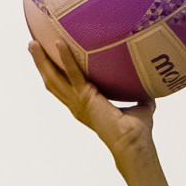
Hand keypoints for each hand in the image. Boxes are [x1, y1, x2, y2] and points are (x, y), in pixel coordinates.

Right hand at [27, 39, 182, 185]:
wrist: (133, 143)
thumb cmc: (137, 131)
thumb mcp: (140, 107)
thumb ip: (141, 93)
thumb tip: (151, 82)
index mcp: (85, 107)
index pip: (65, 88)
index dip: (56, 74)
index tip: (50, 60)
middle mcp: (77, 105)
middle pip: (52, 82)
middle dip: (41, 64)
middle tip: (33, 45)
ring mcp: (78, 102)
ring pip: (53, 78)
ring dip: (42, 60)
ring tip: (33, 43)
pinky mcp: (85, 98)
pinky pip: (73, 73)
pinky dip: (65, 58)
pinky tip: (59, 42)